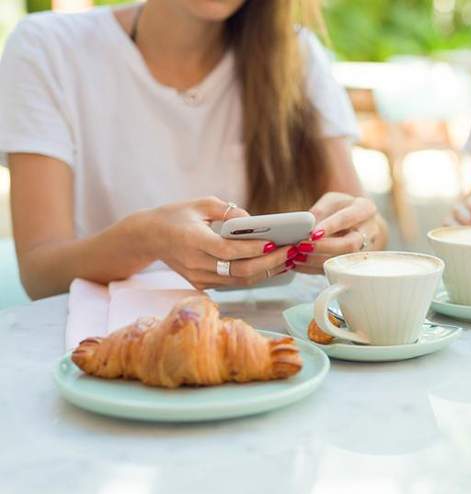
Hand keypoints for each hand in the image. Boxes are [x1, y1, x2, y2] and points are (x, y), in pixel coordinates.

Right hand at [140, 197, 296, 289]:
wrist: (149, 237)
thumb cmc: (177, 215)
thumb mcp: (200, 203)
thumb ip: (228, 211)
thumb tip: (254, 221)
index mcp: (192, 240)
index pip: (227, 250)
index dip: (253, 249)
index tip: (275, 242)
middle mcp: (195, 263)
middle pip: (238, 270)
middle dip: (269, 263)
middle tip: (292, 252)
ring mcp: (198, 277)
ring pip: (239, 280)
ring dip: (267, 272)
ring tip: (289, 260)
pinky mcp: (202, 284)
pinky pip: (233, 282)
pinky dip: (255, 275)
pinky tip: (273, 266)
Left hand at [292, 192, 382, 274]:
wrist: (359, 221)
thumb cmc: (344, 208)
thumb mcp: (331, 200)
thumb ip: (319, 211)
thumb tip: (304, 227)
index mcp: (365, 209)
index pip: (347, 218)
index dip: (330, 227)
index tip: (313, 233)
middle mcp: (368, 232)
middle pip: (350, 244)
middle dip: (324, 247)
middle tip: (302, 246)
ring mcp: (363, 250)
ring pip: (342, 260)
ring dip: (316, 260)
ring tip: (296, 256)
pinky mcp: (353, 263)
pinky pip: (334, 269)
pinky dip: (313, 268)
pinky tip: (298, 264)